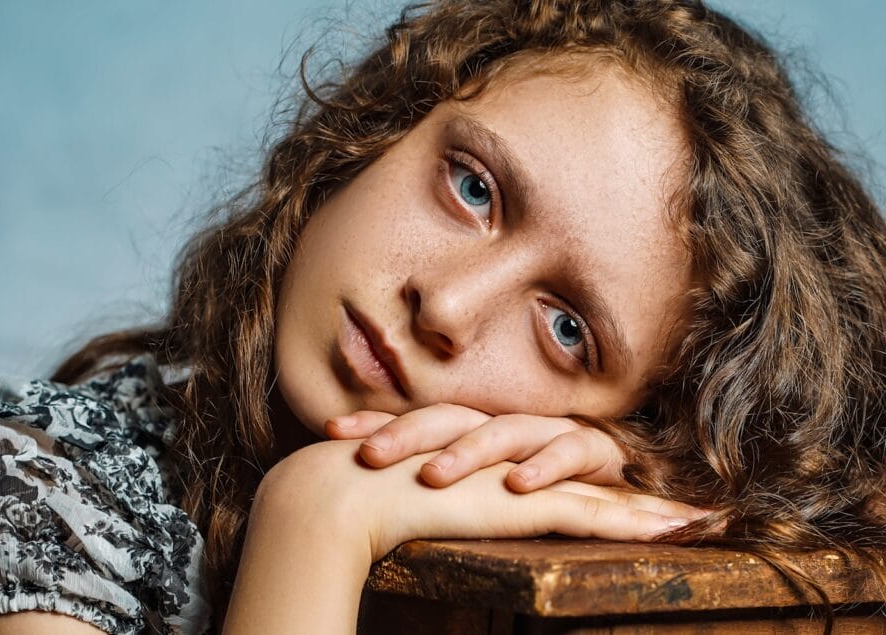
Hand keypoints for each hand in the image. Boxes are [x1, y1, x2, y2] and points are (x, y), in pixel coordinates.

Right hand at [227, 439, 704, 633]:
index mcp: (485, 462)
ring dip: (654, 508)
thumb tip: (406, 513)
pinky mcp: (523, 500)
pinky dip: (639, 523)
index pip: (550, 468)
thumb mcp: (398, 499)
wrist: (342, 491)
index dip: (590, 481)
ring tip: (703, 521)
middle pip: (589, 473)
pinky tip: (678, 528)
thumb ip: (417, 500)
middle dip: (639, 490)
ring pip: (603, 492)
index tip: (626, 494)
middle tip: (690, 506)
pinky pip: (594, 514)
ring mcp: (520, 477)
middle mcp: (511, 462)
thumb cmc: (361, 495)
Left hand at [325, 404, 624, 491]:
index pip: (417, 418)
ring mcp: (546, 429)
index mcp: (473, 426)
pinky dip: (544, 468)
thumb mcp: (483, 480)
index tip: (331, 430)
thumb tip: (366, 487)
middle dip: (407, 434)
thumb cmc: (541, 475)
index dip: (376, 421)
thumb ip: (437, 479)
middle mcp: (504, 421)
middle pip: (450, 418)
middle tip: (369, 457)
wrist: (620, 473)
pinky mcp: (591, 447)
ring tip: (434, 475)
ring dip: (468, 453)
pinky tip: (519, 486)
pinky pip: (568, 452)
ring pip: (502, 431)